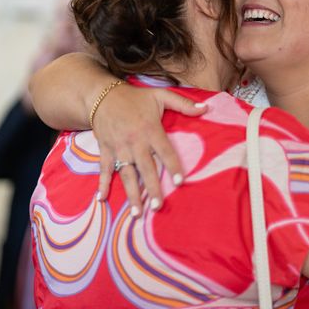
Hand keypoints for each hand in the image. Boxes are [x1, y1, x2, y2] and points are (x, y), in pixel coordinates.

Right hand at [93, 83, 206, 215]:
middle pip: (146, 168)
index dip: (173, 167)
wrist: (102, 95)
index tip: (180, 182)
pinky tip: (101, 199)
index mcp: (150, 130)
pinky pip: (104, 169)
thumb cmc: (135, 97)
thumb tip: (207, 108)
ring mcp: (119, 147)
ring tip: (137, 213)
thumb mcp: (161, 95)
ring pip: (126, 174)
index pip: (165, 152)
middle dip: (152, 189)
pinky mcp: (105, 150)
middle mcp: (135, 142)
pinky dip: (102, 184)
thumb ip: (184, 103)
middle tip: (158, 207)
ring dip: (132, 194)